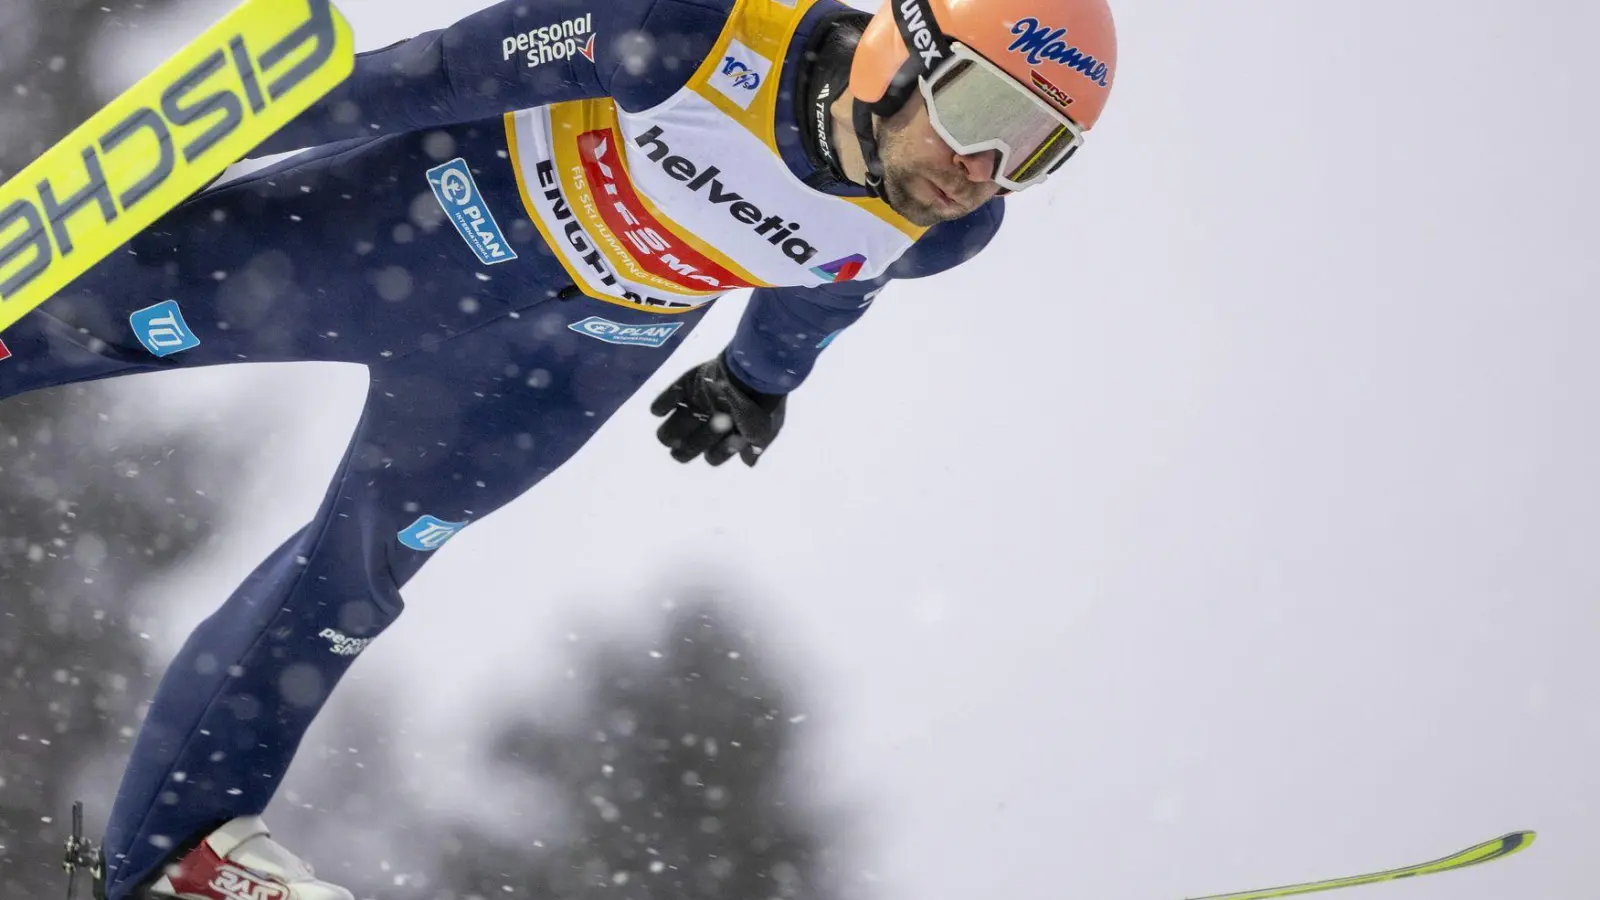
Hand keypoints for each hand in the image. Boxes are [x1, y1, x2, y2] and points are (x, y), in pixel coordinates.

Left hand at [650, 356, 786, 466]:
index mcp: (728, 433)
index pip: (715, 454)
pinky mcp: (687, 386)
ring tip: (668, 436)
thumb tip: (748, 462)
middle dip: (686, 449)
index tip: (713, 451)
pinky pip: (668, 398)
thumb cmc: (763, 400)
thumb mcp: (768, 427)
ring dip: (670, 432)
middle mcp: (710, 421)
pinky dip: (661, 405)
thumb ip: (757, 445)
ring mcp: (697, 404)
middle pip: (691, 444)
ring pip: (675, 425)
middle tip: (681, 450)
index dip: (715, 454)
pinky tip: (659, 412)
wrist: (754, 367)